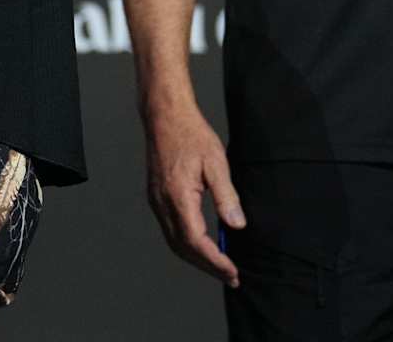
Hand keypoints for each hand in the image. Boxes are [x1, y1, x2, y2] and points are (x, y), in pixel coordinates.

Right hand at [143, 103, 245, 286]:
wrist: (164, 116)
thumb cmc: (191, 135)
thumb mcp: (217, 163)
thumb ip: (227, 196)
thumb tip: (236, 226)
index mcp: (178, 195)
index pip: (196, 240)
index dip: (215, 260)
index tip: (233, 271)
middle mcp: (162, 202)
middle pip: (182, 247)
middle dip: (206, 266)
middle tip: (230, 276)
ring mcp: (156, 200)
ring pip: (173, 240)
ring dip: (196, 257)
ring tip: (219, 265)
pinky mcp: (156, 196)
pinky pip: (169, 229)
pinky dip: (186, 244)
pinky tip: (203, 243)